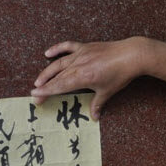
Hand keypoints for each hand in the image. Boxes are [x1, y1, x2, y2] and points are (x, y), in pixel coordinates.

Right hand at [31, 37, 146, 119]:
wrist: (130, 55)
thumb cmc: (120, 75)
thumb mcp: (107, 92)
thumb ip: (97, 104)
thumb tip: (94, 118)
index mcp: (82, 78)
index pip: (60, 86)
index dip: (46, 92)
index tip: (35, 96)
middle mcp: (78, 65)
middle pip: (57, 77)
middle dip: (44, 86)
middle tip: (35, 94)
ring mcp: (81, 55)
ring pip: (59, 63)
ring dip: (47, 72)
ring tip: (38, 81)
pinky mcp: (85, 47)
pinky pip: (68, 47)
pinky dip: (57, 49)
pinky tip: (47, 53)